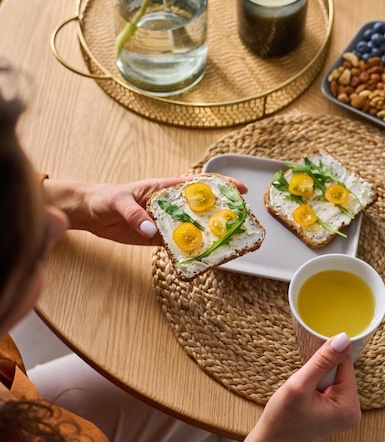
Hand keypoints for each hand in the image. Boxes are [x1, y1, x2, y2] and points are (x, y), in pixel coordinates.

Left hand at [43, 176, 247, 245]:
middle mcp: (168, 205)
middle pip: (199, 208)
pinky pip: (175, 245)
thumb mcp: (118, 202)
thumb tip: (151, 230)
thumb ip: (134, 214)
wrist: (89, 213)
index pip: (196, 183)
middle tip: (239, 223)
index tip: (238, 189)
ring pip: (191, 228)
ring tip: (225, 244)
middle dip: (220, 213)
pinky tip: (200, 258)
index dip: (218, 185)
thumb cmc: (104, 198)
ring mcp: (163, 222)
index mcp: (163, 188)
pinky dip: (187, 251)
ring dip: (206, 235)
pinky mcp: (155, 238)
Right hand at [231, 333, 360, 441]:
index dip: (325, 358)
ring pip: (335, 376)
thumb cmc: (283, 418)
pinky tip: (306, 395)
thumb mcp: (300, 384)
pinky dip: (317, 384)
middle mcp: (353, 410)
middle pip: (342, 369)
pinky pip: (331, 385)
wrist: (272, 440)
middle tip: (304, 384)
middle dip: (321, 369)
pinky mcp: (337, 410)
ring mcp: (346, 412)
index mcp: (350, 406)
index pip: (345, 362)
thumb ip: (322, 360)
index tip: (309, 367)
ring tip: (304, 391)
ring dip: (317, 376)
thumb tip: (344, 338)